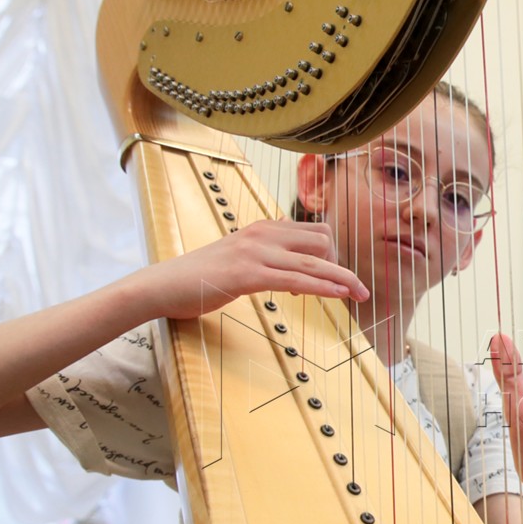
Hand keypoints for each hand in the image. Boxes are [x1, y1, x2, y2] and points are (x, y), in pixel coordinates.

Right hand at [128, 220, 370, 319]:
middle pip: (322, 240)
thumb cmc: (198, 277)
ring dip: (342, 278)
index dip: (330, 254)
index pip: (313, 231)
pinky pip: (297, 279)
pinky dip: (323, 287)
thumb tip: (291, 272)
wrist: (162, 286)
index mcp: (261, 228)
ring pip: (314, 261)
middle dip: (341, 265)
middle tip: (350, 288)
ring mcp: (255, 252)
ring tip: (361, 294)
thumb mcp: (238, 259)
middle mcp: (262, 234)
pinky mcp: (248, 274)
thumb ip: (265, 259)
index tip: (332, 276)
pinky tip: (338, 296)